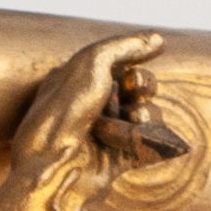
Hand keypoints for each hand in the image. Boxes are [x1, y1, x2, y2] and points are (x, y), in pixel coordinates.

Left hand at [8, 31, 166, 210]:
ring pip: (145, 114)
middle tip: (134, 88)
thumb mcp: (91, 63)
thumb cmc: (63, 113)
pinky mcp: (116, 161)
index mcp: (76, 82)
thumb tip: (158, 40)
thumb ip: (124, 45)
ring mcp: (103, 135)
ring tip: (130, 121)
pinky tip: (133, 139)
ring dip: (141, 113)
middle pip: (138, 87)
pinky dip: (144, 138)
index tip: (140, 60)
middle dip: (144, 85)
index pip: (118, 62)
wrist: (52, 170)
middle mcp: (89, 108)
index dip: (134, 59)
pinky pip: (146, 144)